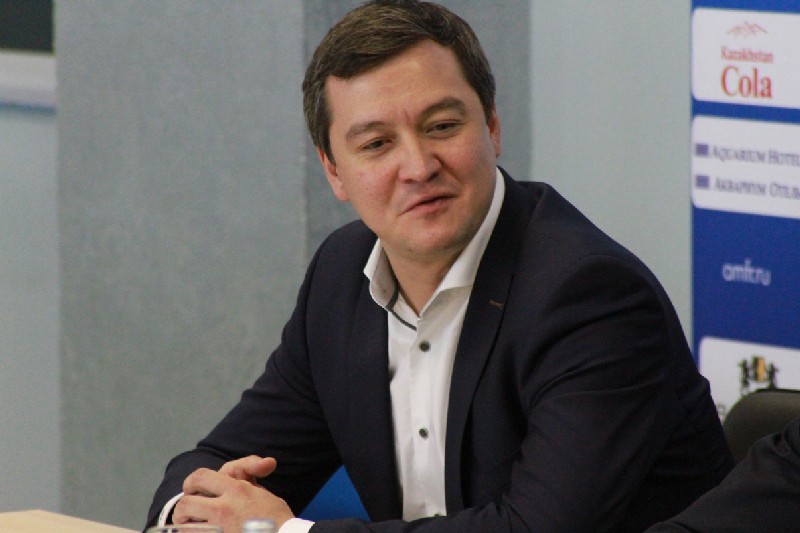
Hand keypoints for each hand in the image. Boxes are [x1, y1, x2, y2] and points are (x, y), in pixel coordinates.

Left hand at [173, 456, 294, 531]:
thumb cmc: (277, 520)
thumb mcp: (263, 493)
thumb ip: (247, 480)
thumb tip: (246, 471)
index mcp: (236, 490)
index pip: (200, 477)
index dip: (191, 482)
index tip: (192, 490)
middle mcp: (224, 508)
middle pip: (186, 503)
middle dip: (182, 510)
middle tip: (185, 515)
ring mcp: (220, 529)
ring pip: (185, 527)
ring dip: (186, 528)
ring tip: (191, 529)